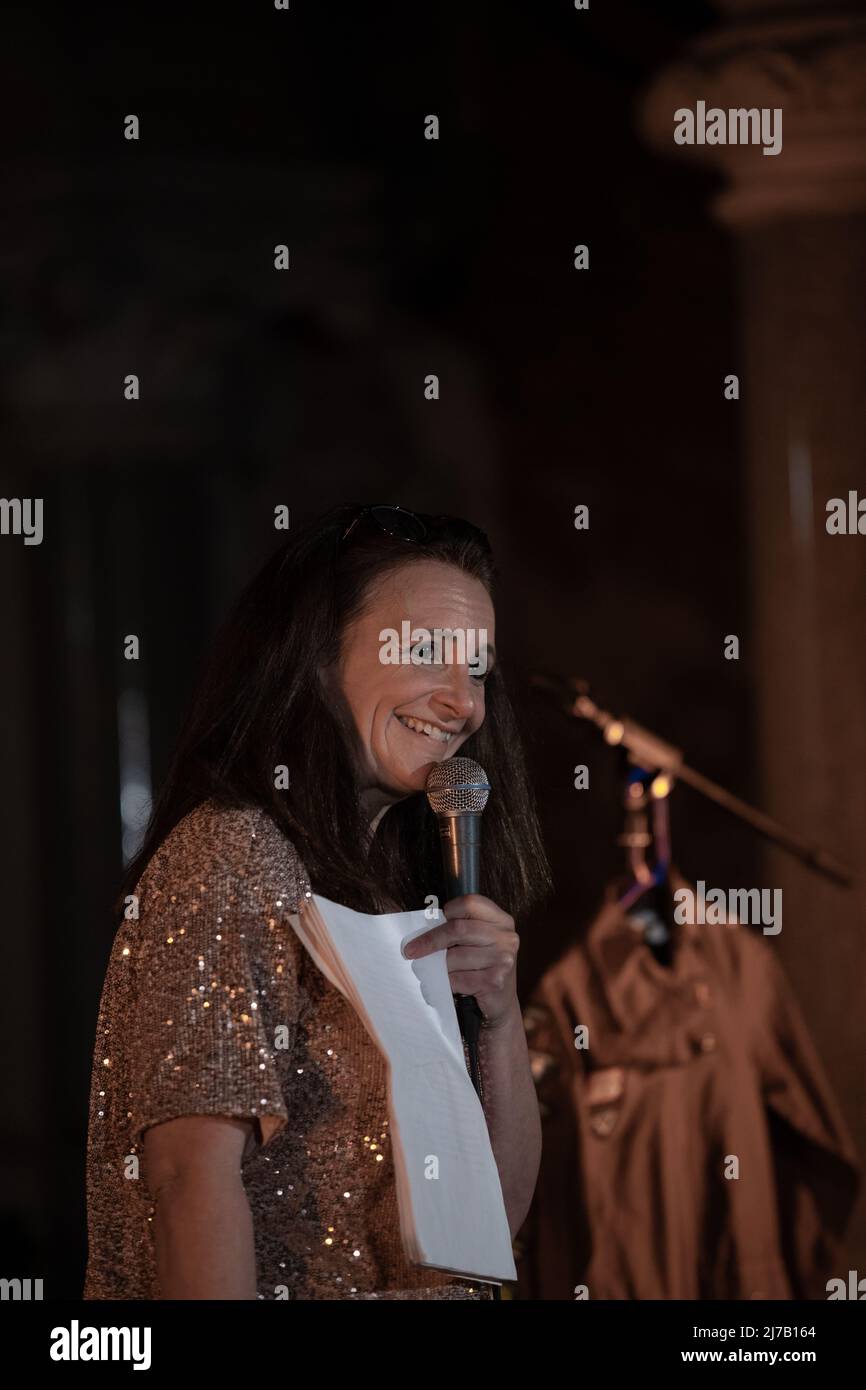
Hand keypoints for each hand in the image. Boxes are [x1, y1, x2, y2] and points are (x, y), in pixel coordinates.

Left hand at [403, 894, 519, 1028]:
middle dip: (430, 940)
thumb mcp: (478, 941)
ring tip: (435, 971)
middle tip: (410, 951)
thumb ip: (459, 928)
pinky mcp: (495, 981)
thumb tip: (422, 927)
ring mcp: (503, 959)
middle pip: (458, 929)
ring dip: (439, 966)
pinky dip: (446, 982)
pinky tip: (448, 984)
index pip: (469, 903)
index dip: (447, 911)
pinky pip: (457, 978)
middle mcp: (506, 937)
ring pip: (454, 957)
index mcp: (501, 920)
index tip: (430, 921)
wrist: (501, 1003)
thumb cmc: (481, 967)